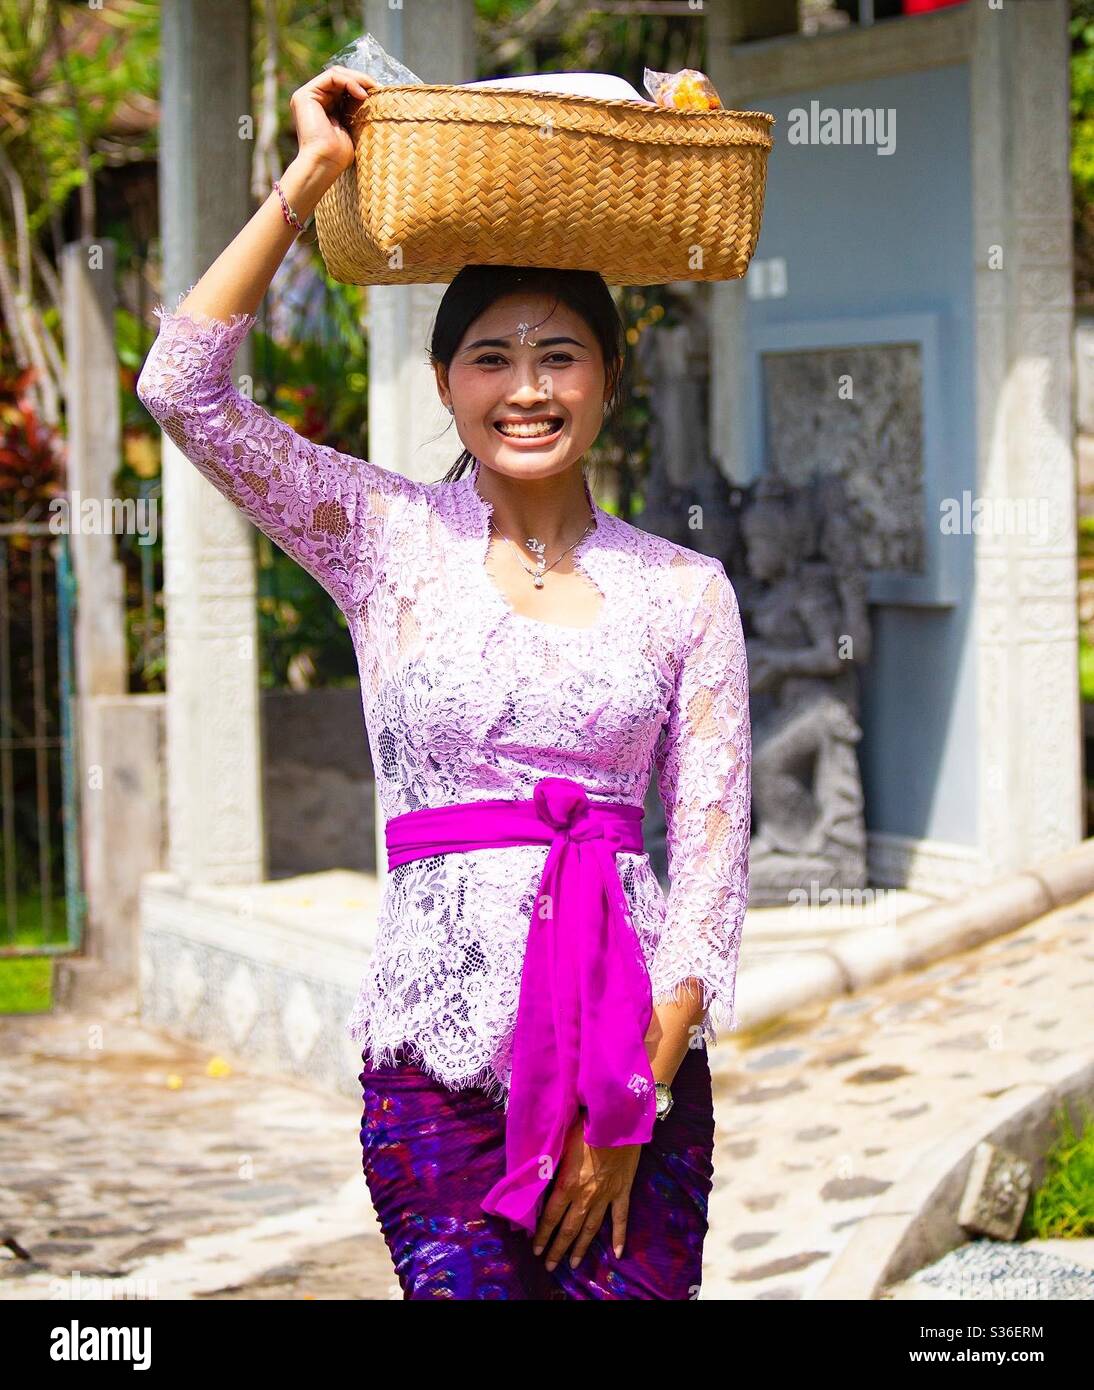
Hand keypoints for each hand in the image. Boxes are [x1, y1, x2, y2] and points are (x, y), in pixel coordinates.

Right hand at [290, 65, 381, 178]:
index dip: (362, 85)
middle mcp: (313, 100)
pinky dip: (349, 81)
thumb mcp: (352, 127)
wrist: (325, 165)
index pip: (343, 87)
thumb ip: (355, 110)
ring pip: (336, 74)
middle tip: (379, 88)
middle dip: (361, 80)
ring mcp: (307, 96)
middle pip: (340, 77)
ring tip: (373, 89)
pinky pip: (331, 77)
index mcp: (323, 108)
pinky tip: (362, 93)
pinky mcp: (304, 95)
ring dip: (357, 79)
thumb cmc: (339, 156)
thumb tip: (371, 96)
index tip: (381, 94)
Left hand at [532, 1109, 642, 1272]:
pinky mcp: (622, 1191)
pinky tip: (617, 1253)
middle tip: (549, 1265)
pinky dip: (619, 1236)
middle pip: (569, 1228)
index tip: (534, 1249)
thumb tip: (536, 1177)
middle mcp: (585, 1196)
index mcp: (567, 1184)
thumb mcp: (561, 1143)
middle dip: (557, 1248)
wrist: (617, 1120)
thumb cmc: (585, 1126)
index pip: (550, 1216)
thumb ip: (551, 1164)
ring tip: (573, 1264)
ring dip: (581, 1247)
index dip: (542, 1234)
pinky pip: (620, 1218)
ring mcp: (605, 1196)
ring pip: (591, 1228)